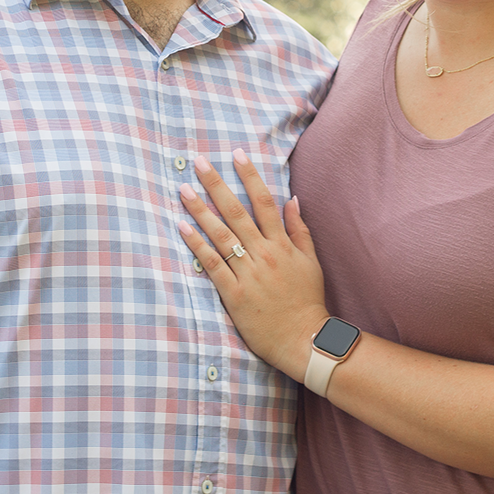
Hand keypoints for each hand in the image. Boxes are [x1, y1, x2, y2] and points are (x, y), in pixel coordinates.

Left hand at [179, 150, 329, 378]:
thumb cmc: (307, 301)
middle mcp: (264, 253)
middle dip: (216, 184)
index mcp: (282, 244)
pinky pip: (212, 264)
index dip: (250, 176)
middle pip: (236, 212)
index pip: (264, 201)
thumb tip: (293, 199)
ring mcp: (247, 273)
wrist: (304, 339)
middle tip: (199, 163)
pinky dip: (197, 245)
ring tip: (184, 190)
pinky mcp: (233, 293)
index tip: (237, 154)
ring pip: (221, 235)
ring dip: (200, 210)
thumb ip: (299, 230)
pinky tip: (182, 228)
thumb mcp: (311, 262)